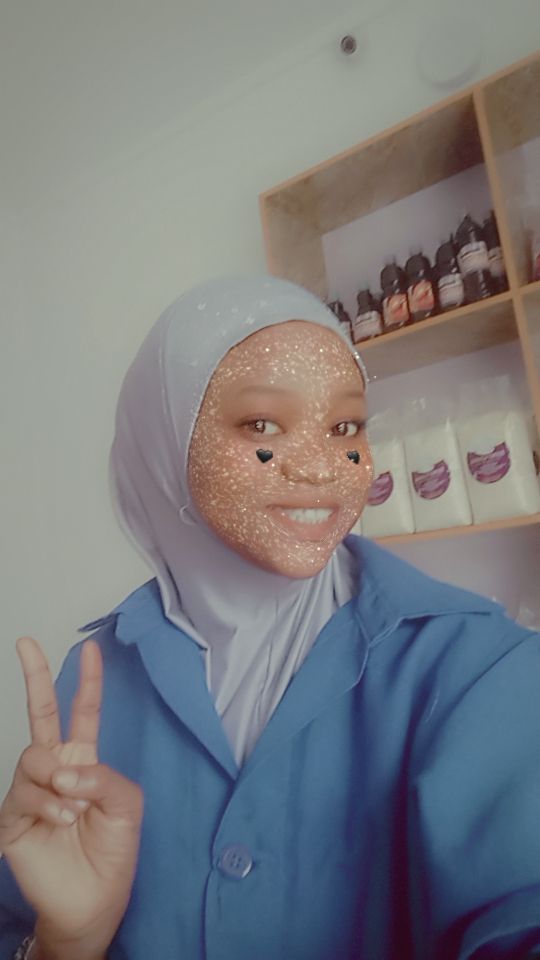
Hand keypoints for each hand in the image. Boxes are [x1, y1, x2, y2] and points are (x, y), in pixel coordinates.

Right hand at [0, 637, 143, 956]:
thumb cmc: (112, 852)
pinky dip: (49, 804)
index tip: (92, 648)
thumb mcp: (127, 806)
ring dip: (61, 782)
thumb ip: (104, 776)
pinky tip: (62, 820)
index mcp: (84, 759)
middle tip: (25, 642)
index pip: (83, 712)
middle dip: (33, 675)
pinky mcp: (13, 816)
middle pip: (40, 713)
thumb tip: (66, 769)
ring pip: (35, 757)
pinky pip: (26, 793)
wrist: (93, 901)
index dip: (87, 680)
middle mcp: (55, 767)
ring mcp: (32, 790)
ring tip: (75, 809)